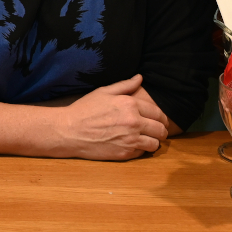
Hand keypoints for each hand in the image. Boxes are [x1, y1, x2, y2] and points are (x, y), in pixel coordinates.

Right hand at [49, 75, 168, 160]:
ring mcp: (131, 140)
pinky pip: (143, 153)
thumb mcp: (104, 92)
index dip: (161, 117)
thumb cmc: (85, 109)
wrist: (70, 131)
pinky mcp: (125, 154)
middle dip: (161, 130)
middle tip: (156, 131)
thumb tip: (140, 77)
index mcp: (131, 104)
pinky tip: (133, 145)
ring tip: (147, 139)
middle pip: (161, 130)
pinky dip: (141, 150)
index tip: (159, 120)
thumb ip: (125, 85)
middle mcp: (134, 122)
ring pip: (156, 144)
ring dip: (153, 141)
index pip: (158, 113)